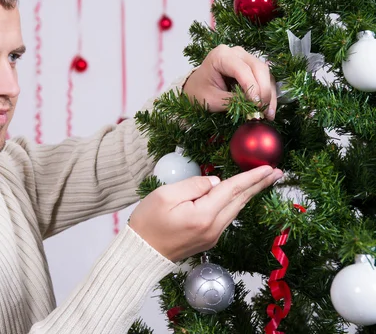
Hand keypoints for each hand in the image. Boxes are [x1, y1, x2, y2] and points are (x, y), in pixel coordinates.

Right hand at [128, 165, 282, 261]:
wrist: (141, 252)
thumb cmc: (148, 222)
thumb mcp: (165, 195)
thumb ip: (194, 184)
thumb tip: (215, 181)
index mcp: (203, 215)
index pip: (232, 190)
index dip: (251, 177)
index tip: (268, 167)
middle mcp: (213, 228)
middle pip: (240, 201)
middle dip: (259, 185)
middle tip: (277, 172)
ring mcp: (212, 236)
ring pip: (235, 209)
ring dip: (250, 193)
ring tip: (263, 180)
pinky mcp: (208, 239)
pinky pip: (227, 217)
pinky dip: (236, 203)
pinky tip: (240, 196)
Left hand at [182, 45, 277, 119]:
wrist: (195, 88)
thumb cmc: (198, 92)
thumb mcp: (211, 99)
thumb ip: (232, 101)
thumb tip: (253, 107)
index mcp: (220, 56)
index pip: (242, 69)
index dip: (252, 87)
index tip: (256, 104)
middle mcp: (236, 53)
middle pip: (258, 68)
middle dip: (263, 91)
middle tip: (263, 111)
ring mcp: (245, 58)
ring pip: (265, 73)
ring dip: (268, 94)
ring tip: (268, 114)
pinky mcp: (251, 67)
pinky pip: (265, 78)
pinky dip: (268, 93)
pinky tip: (268, 108)